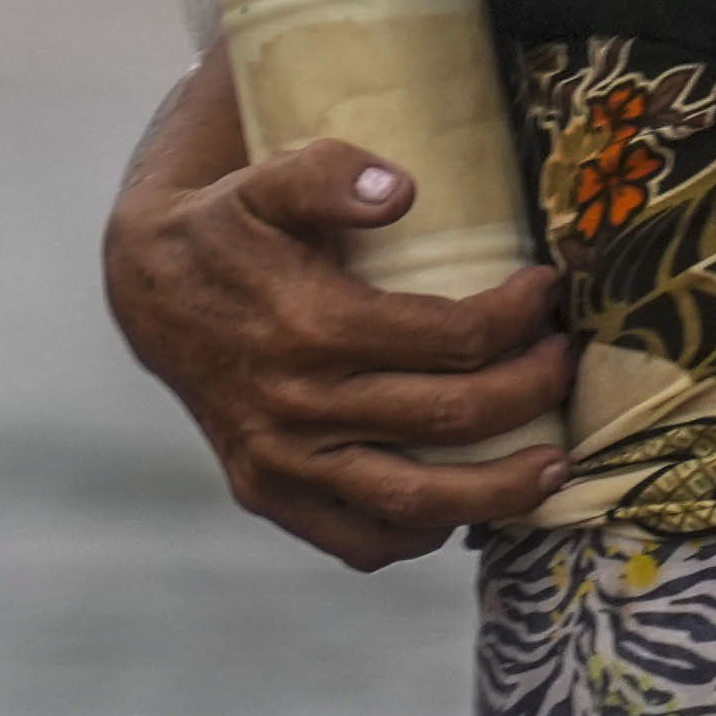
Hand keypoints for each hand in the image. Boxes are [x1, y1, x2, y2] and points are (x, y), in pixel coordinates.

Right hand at [102, 68, 572, 569]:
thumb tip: (400, 190)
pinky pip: (356, 541)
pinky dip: (418, 533)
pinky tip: (463, 505)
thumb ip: (330, 174)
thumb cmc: (230, 227)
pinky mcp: (269, 492)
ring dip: (498, 492)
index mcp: (311, 325)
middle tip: (565, 363)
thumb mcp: (270, 178)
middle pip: (450, 419)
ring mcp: (283, 461)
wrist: (150, 291)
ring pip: (412, 502)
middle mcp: (298, 405)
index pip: (451, 338)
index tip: (547, 292)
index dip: (517, 318)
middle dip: (530, 392)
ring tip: (554, 468)